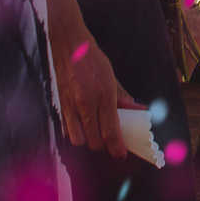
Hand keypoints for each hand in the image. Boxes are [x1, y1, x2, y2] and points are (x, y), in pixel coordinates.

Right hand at [51, 27, 141, 158]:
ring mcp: (71, 106)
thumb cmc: (93, 60)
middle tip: (111, 143)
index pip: (111, 131)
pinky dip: (76, 134)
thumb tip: (138, 110)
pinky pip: (67, 130)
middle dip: (104, 147)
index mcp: (104, 95)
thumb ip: (123, 97)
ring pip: (79, 140)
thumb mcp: (112, 76)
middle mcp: (87, 103)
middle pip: (95, 141)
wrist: (69, 47)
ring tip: (97, 135)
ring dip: (89, 142)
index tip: (121, 153)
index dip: (116, 147)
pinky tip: (83, 127)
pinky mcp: (60, 106)